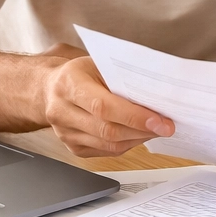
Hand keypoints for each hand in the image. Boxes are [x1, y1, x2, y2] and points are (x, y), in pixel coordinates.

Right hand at [42, 55, 173, 156]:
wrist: (50, 89)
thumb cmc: (79, 74)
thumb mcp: (98, 64)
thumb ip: (121, 78)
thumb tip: (156, 95)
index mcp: (69, 84)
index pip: (103, 106)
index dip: (134, 116)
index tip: (160, 121)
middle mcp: (62, 110)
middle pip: (108, 130)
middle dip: (142, 130)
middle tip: (165, 127)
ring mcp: (65, 133)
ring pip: (109, 145)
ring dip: (138, 139)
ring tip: (155, 129)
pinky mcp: (73, 148)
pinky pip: (106, 152)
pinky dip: (127, 144)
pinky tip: (137, 134)